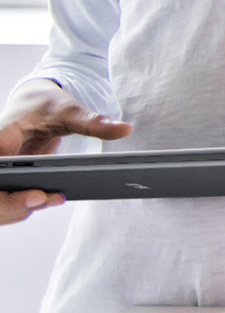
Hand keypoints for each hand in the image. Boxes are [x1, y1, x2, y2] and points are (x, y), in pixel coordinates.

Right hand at [0, 86, 132, 223]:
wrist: (33, 103)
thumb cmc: (46, 105)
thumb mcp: (69, 110)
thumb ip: (93, 122)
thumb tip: (125, 129)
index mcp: (1, 136)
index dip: (8, 190)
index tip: (38, 193)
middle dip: (15, 206)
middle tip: (49, 199)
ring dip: (19, 209)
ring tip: (55, 198)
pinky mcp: (3, 180)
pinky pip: (4, 202)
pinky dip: (21, 206)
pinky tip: (50, 198)